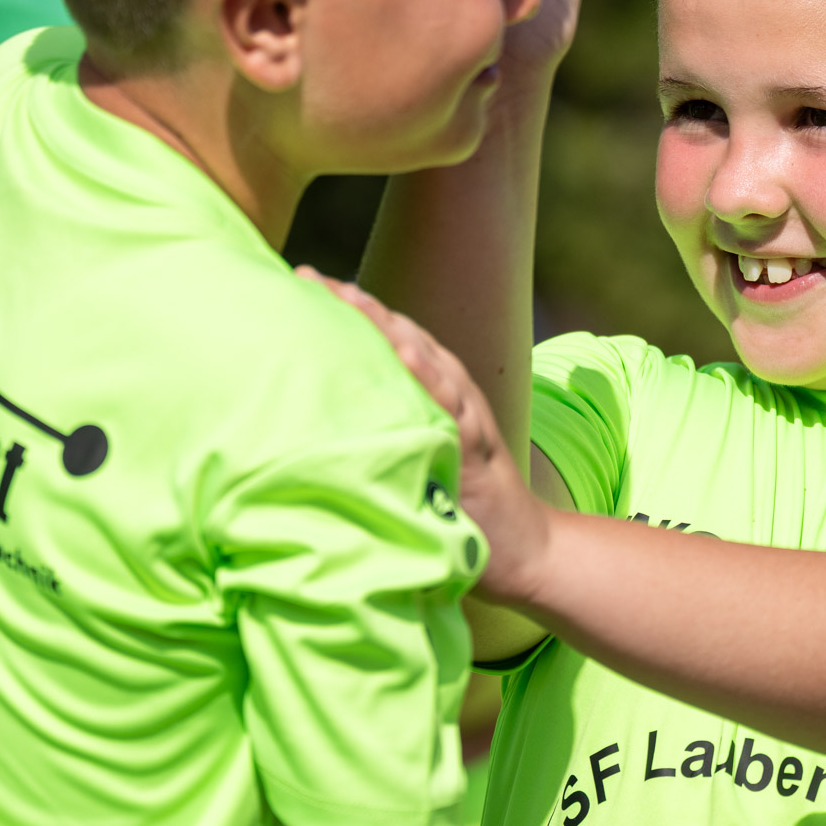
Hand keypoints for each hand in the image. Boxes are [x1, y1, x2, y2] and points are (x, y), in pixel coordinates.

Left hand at [298, 267, 555, 606]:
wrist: (523, 548)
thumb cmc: (459, 502)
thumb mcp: (417, 455)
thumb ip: (385, 429)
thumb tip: (320, 421)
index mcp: (433, 388)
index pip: (385, 335)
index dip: (346, 307)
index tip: (302, 280)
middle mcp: (450, 390)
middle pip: (397, 333)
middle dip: (355, 304)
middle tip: (307, 277)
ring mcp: (465, 415)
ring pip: (423, 357)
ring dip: (385, 326)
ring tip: (348, 297)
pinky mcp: (475, 449)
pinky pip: (451, 406)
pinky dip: (428, 376)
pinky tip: (403, 353)